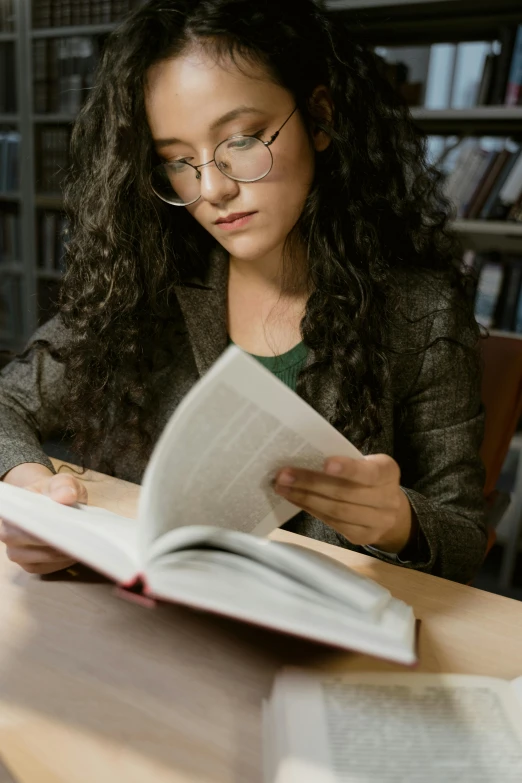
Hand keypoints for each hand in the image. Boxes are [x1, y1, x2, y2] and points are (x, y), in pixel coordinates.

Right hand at [0, 473, 87, 573]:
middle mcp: (6, 534)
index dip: (48, 526)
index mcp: (10, 512)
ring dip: (65, 552)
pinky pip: (48, 569)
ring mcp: (17, 553)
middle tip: (82, 535)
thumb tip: (66, 496)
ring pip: (44, 559)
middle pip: (34, 544)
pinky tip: (76, 551)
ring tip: (82, 542)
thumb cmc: (54, 492)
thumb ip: (63, 484)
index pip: (26, 523)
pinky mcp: (30, 566)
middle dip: (60, 540)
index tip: (68, 524)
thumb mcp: (62, 481)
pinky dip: (64, 561)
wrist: (50, 502)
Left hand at [274, 454, 412, 552]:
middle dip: (311, 483)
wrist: (390, 510)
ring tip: (283, 487)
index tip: (325, 463)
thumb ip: (345, 461)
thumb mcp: (366, 463)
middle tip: (284, 475)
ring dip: (305, 498)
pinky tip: (295, 499)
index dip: (348, 469)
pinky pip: (333, 523)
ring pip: (337, 511)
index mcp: (388, 472)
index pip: (368, 472)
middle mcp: (387, 499)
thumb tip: (305, 456)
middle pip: (346, 494)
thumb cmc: (368, 478)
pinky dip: (311, 510)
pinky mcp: (362, 537)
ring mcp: (377, 522)